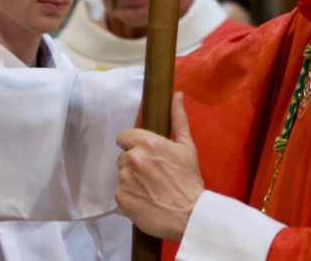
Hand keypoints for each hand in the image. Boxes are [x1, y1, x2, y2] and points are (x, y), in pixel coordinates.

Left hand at [115, 92, 204, 241]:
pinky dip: (130, 197)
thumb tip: (177, 96)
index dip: (133, 145)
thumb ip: (178, 120)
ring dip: (132, 180)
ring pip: (122, 175)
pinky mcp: (121, 198)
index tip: (145, 155)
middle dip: (134, 164)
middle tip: (153, 175)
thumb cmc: (189, 180)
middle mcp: (133, 159)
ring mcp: (125, 179)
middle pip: (123, 157)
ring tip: (151, 189)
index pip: (123, 137)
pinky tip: (145, 200)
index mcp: (148, 143)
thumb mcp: (187, 147)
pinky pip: (120, 193)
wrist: (190, 214)